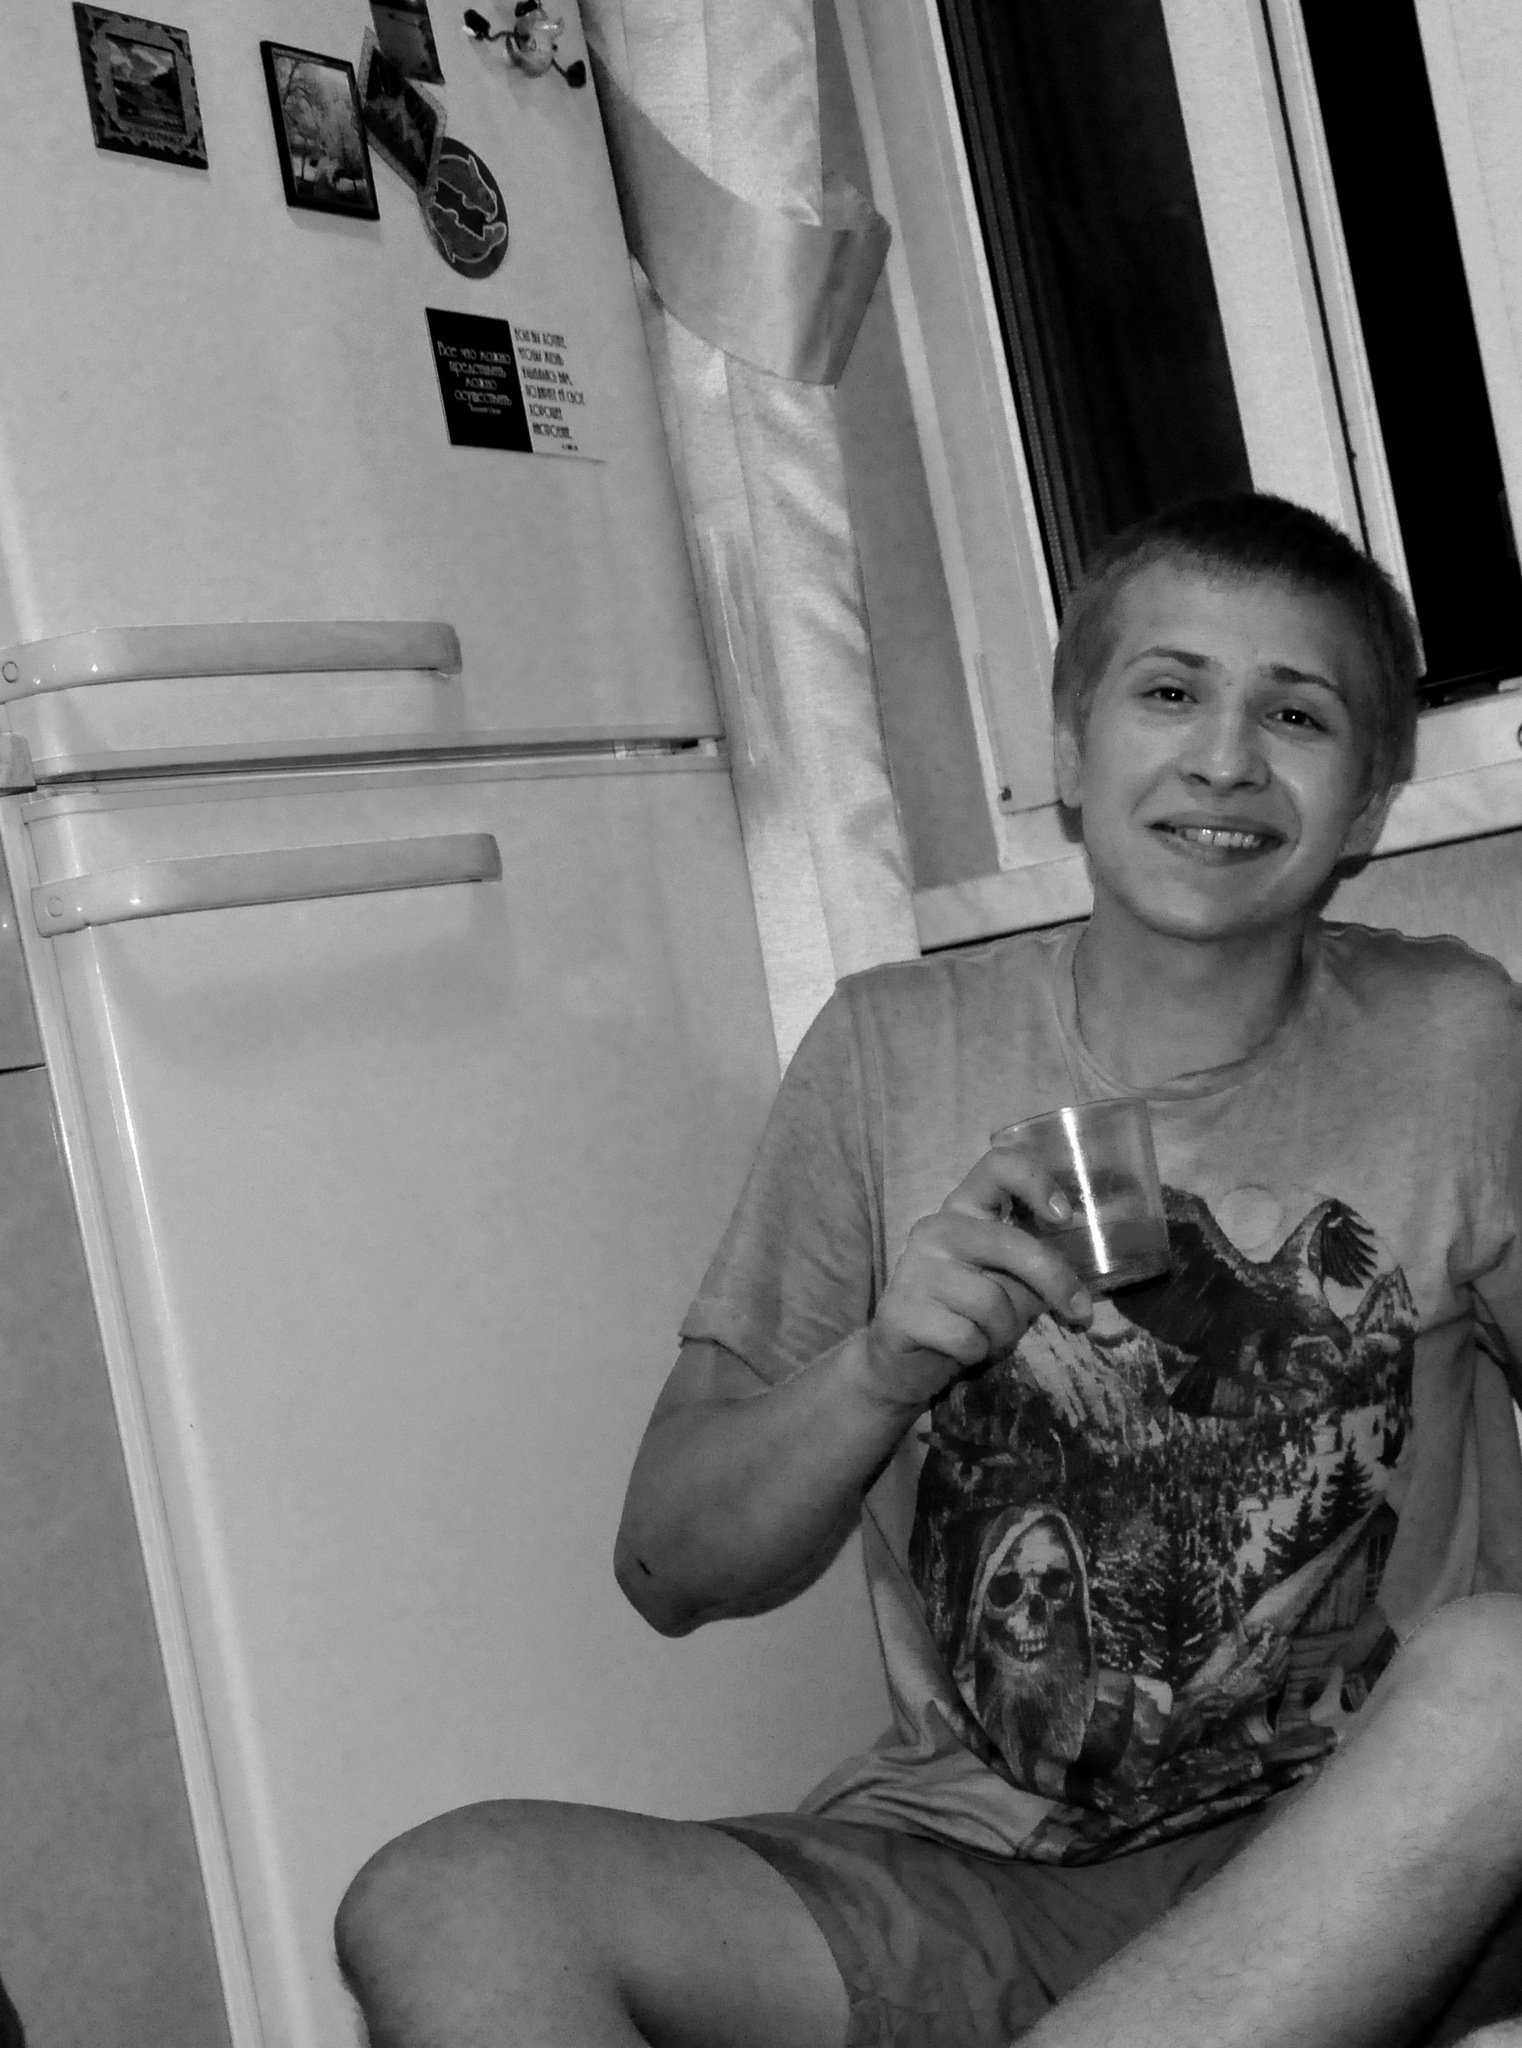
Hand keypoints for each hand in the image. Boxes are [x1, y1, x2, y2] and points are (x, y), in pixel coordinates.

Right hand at [863, 1141, 1092, 1415]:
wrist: (903, 1361)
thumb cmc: (966, 1313)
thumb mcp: (1007, 1280)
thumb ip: (1036, 1265)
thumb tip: (1089, 1267)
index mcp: (964, 1210)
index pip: (998, 1166)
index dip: (1036, 1182)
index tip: (1063, 1216)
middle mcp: (937, 1228)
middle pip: (1010, 1243)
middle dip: (1054, 1281)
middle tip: (1079, 1311)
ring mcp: (914, 1268)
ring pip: (993, 1302)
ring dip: (1006, 1330)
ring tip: (990, 1334)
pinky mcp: (901, 1310)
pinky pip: (968, 1337)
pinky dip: (977, 1351)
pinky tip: (961, 1348)